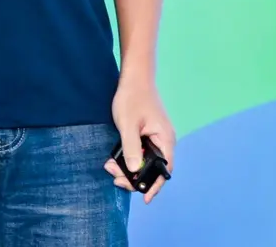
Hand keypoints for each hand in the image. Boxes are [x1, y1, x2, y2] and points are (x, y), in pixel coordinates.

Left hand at [104, 75, 175, 203]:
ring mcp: (156, 137)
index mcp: (165, 140)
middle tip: (113, 176)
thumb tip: (134, 171)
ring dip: (129, 168)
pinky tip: (115, 158)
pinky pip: (140, 152)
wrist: (134, 77)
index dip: (155, 186)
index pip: (164, 170)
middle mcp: (164, 141)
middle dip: (134, 176)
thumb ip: (132, 148)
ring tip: (110, 166)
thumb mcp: (129, 125)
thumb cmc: (133, 97)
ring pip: (145, 161)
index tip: (144, 199)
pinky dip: (129, 158)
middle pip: (153, 169)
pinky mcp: (147, 134)